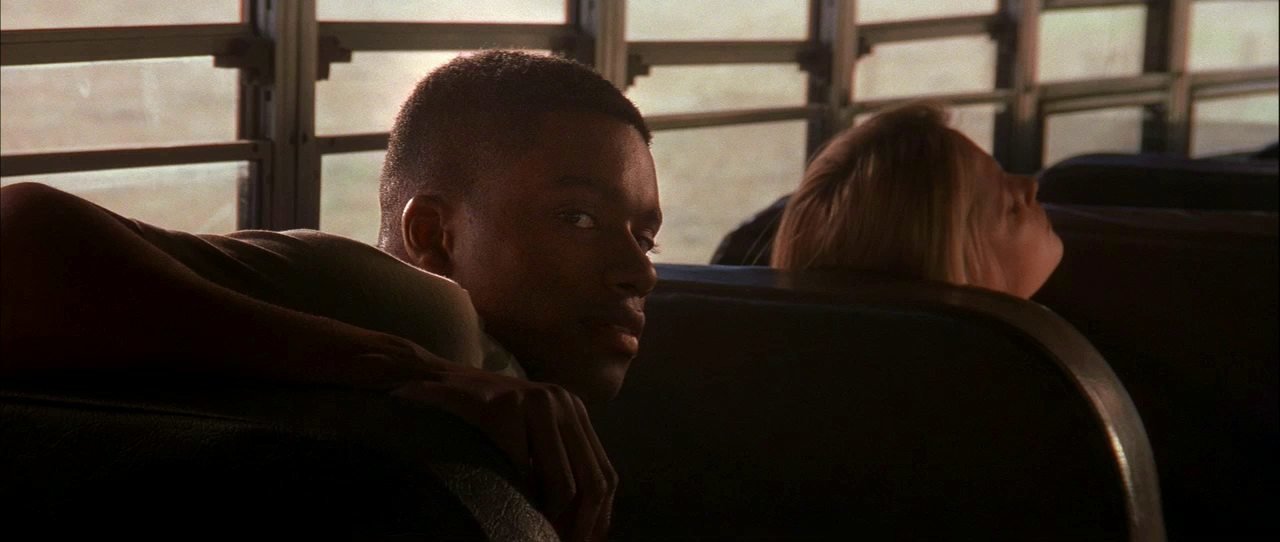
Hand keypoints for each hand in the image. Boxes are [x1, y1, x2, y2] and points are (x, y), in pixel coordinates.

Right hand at [391, 367, 615, 541]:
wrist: (433, 381)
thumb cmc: (480, 418)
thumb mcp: (529, 433)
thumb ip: (556, 462)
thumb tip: (582, 522)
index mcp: (574, 410)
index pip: (605, 474)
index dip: (598, 517)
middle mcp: (562, 402)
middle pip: (593, 480)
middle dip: (581, 524)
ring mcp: (535, 402)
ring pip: (562, 482)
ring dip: (551, 517)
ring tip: (537, 531)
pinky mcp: (503, 409)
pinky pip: (521, 469)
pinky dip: (519, 494)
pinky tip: (508, 505)